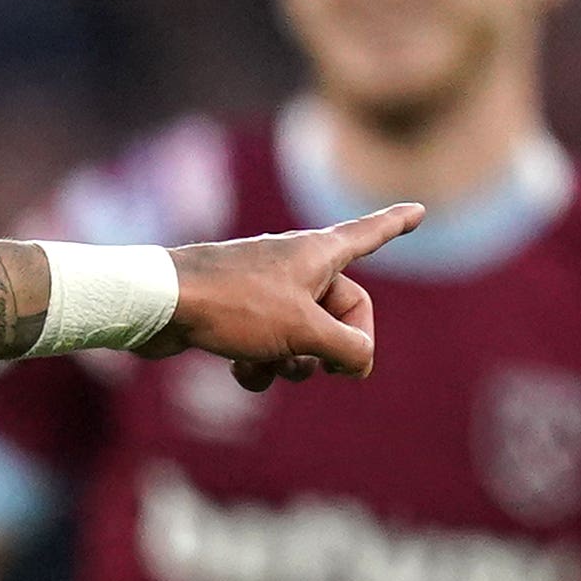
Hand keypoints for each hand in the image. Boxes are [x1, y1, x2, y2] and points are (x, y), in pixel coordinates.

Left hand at [151, 203, 417, 391]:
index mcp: (320, 253)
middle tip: (324, 368)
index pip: (371, 234)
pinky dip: (260, 365)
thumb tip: (359, 362)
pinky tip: (239, 371)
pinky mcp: (237, 316)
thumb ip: (346, 348)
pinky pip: (268, 348)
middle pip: (341, 311)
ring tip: (271, 364)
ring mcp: (266, 291)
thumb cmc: (235, 305)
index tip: (419, 209)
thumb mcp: (304, 331)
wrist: (160, 304)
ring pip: (304, 337)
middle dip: (333, 346)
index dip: (397, 224)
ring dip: (294, 363)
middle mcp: (296, 266)